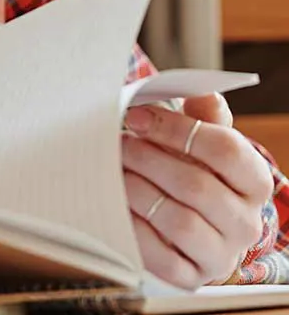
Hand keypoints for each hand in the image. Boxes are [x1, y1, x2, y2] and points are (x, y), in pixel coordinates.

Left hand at [123, 93, 272, 288]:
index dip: (176, 129)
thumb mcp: (201, 136)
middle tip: (116, 143)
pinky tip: (115, 207)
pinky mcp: (193, 276)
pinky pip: (164, 260)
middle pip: (198, 186)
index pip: (226, 150)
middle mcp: (246, 221)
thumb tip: (203, 91)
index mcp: (254, 180)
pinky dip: (135, 231)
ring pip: (180, 222)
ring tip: (114, 171)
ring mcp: (222, 253)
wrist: (188, 216)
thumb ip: (204, 113)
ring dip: (139, 192)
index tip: (136, 117)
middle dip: (148, 159)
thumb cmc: (192, 166)